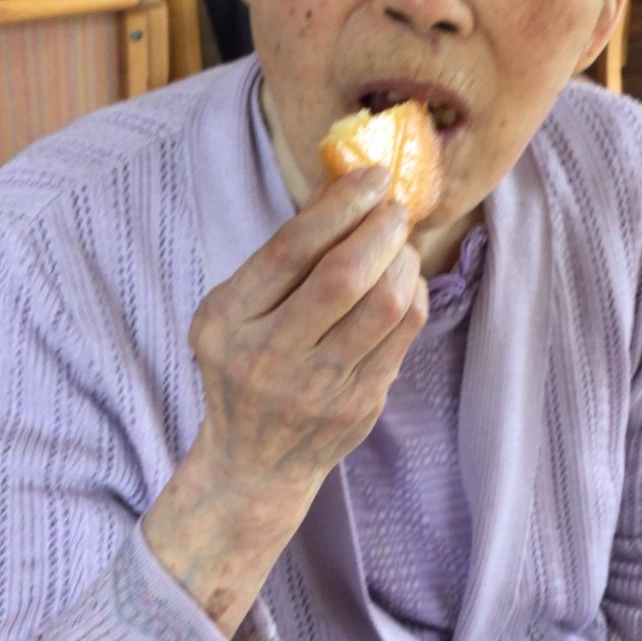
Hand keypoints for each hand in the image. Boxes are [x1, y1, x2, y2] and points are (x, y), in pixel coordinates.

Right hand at [144, 167, 428, 634]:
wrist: (253, 463)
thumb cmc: (244, 365)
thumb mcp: (236, 308)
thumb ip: (283, 253)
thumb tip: (338, 181)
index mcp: (228, 322)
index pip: (291, 249)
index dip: (339, 204)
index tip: (371, 176)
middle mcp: (269, 356)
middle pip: (344, 275)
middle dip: (380, 228)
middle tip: (394, 208)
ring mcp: (317, 388)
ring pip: (386, 304)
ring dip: (403, 260)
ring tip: (398, 246)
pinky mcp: (359, 406)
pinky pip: (405, 334)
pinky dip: (414, 295)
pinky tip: (404, 283)